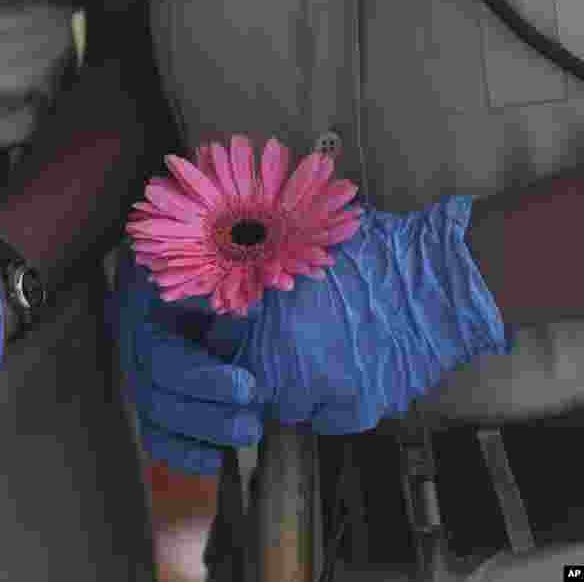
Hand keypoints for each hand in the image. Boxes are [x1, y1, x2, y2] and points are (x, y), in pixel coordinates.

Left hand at [109, 195, 512, 472]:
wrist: (445, 285)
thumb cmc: (381, 252)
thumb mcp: (312, 242)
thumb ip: (271, 259)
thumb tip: (239, 253)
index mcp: (266, 317)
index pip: (220, 342)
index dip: (230, 334)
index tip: (240, 329)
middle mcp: (283, 360)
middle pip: (247, 381)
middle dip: (259, 366)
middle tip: (281, 348)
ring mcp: (318, 391)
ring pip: (285, 408)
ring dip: (294, 392)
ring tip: (314, 364)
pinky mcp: (356, 410)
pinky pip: (326, 422)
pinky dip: (331, 408)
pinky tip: (345, 379)